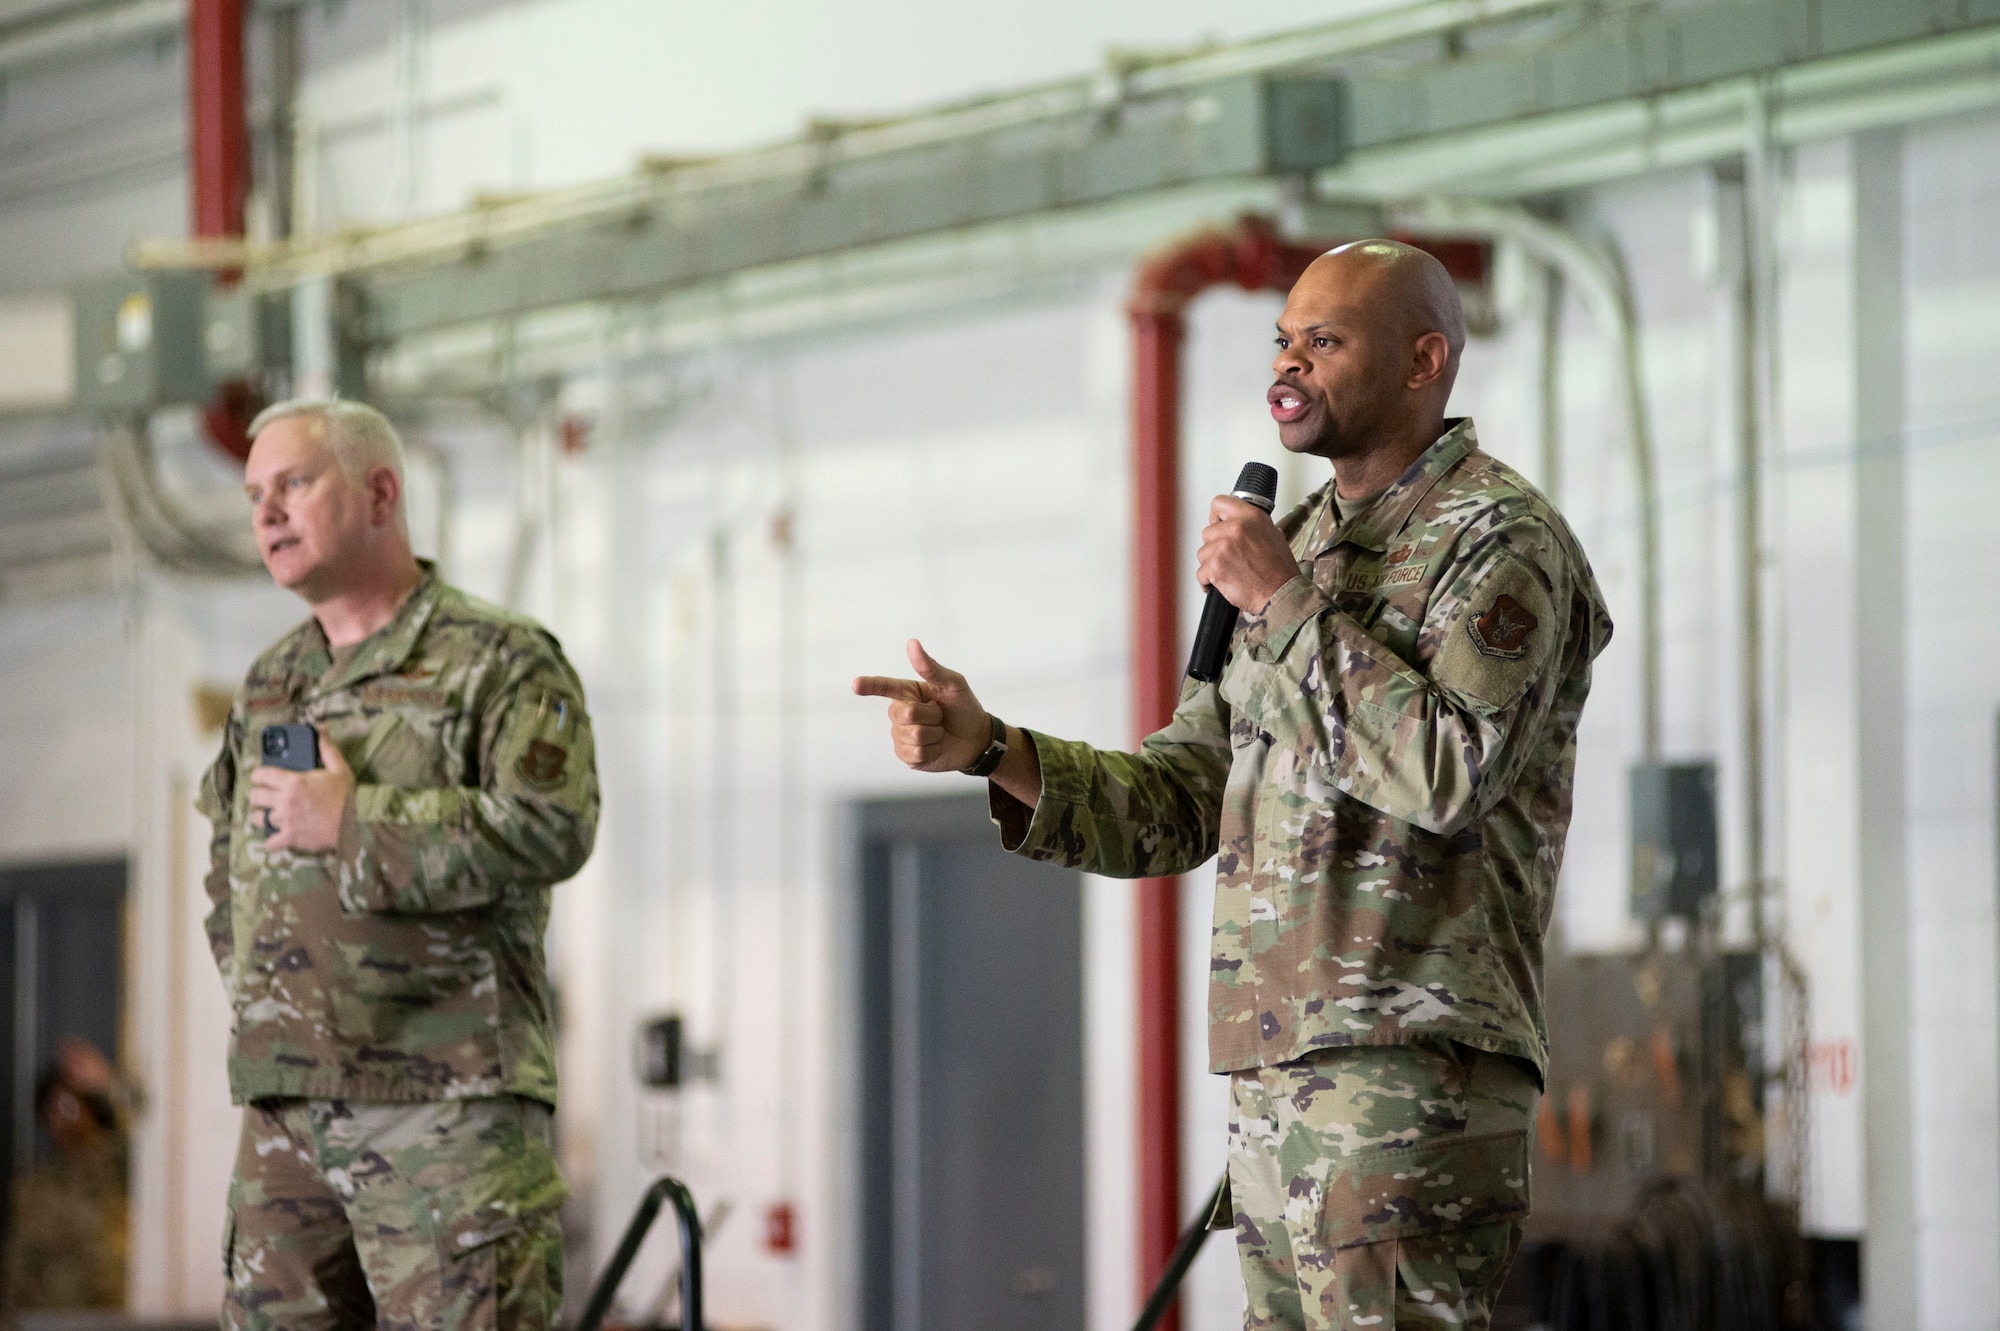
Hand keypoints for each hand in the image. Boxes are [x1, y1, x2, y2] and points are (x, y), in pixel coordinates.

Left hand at [247, 726, 353, 853]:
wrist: (356, 822)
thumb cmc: (347, 795)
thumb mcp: (339, 768)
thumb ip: (326, 748)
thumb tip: (321, 727)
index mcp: (293, 781)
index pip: (261, 775)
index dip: (257, 775)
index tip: (261, 778)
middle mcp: (285, 800)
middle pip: (255, 796)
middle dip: (257, 796)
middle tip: (265, 797)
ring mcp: (285, 820)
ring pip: (258, 818)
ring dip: (261, 817)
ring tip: (268, 816)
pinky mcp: (290, 838)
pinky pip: (269, 843)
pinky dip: (271, 841)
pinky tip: (276, 838)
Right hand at [852, 639, 991, 772]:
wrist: (976, 738)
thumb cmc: (963, 707)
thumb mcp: (953, 684)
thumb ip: (931, 667)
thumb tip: (912, 643)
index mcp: (907, 692)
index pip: (885, 687)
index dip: (870, 686)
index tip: (856, 685)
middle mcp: (899, 713)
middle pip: (907, 714)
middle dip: (932, 716)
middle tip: (941, 716)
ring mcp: (901, 735)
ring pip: (914, 736)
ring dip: (935, 735)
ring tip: (940, 731)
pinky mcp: (906, 755)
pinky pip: (915, 753)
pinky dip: (933, 751)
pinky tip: (936, 747)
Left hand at [1196, 494, 1297, 612]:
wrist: (1280, 594)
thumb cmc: (1279, 571)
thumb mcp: (1272, 534)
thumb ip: (1251, 525)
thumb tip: (1237, 524)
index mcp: (1251, 516)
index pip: (1219, 503)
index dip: (1216, 516)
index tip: (1218, 524)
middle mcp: (1235, 527)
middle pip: (1208, 532)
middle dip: (1215, 546)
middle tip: (1230, 557)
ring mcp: (1223, 547)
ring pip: (1203, 553)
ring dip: (1212, 563)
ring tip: (1231, 571)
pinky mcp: (1215, 566)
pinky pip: (1201, 572)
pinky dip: (1209, 581)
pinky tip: (1224, 582)